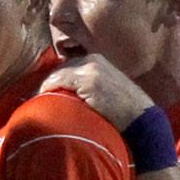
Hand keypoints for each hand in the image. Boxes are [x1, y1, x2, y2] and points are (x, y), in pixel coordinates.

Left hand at [41, 54, 155, 130]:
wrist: (142, 119)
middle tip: (37, 97)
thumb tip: (73, 95)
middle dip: (49, 82)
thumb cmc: (126, 111)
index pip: (68, 65)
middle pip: (60, 68)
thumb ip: (90, 86)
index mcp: (98, 60)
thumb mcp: (108, 89)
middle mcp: (93, 60)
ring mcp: (91, 69)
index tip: (45, 91)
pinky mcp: (88, 82)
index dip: (56, 79)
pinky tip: (42, 100)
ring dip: (46, 88)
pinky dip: (48, 90)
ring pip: (57, 74)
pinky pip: (59, 82)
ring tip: (37, 101)